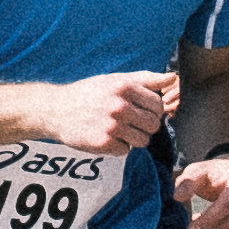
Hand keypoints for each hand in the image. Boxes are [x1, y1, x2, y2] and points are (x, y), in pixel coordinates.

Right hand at [31, 69, 176, 155]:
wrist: (54, 109)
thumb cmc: (88, 93)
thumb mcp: (114, 80)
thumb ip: (145, 79)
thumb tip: (174, 77)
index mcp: (124, 88)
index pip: (158, 105)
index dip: (151, 110)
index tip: (138, 110)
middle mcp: (119, 106)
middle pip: (154, 124)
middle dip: (144, 126)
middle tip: (129, 123)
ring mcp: (111, 126)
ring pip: (142, 140)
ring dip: (133, 138)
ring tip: (118, 131)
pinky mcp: (103, 143)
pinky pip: (126, 151)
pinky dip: (117, 147)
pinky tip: (105, 137)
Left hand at [180, 150, 228, 228]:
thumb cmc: (212, 174)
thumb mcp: (197, 173)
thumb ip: (186, 183)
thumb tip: (177, 197)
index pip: (226, 206)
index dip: (207, 219)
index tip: (191, 227)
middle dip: (212, 226)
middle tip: (196, 226)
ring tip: (211, 220)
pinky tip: (225, 224)